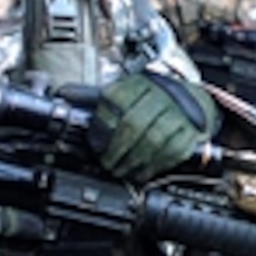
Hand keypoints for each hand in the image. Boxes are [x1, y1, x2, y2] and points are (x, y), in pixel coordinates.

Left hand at [87, 72, 216, 181]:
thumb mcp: (125, 91)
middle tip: (107, 163)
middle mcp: (159, 95)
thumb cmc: (153, 97)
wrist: (193, 99)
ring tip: (122, 171)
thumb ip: (94, 96)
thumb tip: (63, 93)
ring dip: (133, 161)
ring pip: (152, 139)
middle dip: (116, 149)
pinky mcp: (190, 131)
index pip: (115, 102)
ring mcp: (177, 113)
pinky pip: (171, 151)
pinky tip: (142, 172)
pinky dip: (154, 166)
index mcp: (138, 83)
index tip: (95, 144)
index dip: (102, 127)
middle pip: (133, 124)